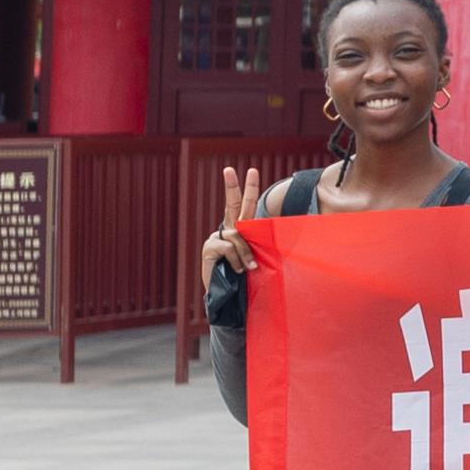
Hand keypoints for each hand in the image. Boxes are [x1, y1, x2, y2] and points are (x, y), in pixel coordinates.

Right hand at [202, 161, 261, 284]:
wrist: (231, 300)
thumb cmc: (247, 279)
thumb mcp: (256, 257)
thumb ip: (257, 243)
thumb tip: (259, 232)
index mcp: (241, 231)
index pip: (245, 207)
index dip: (248, 188)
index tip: (252, 170)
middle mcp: (228, 231)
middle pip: (232, 205)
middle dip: (233, 187)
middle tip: (229, 169)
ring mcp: (217, 239)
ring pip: (237, 235)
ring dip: (246, 253)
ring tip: (249, 268)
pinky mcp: (210, 248)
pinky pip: (229, 247)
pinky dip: (236, 259)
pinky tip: (235, 270)